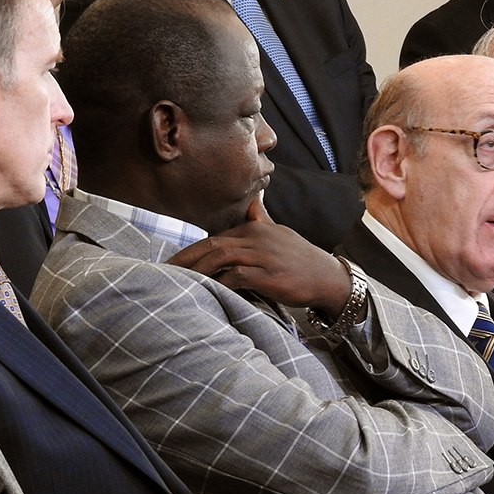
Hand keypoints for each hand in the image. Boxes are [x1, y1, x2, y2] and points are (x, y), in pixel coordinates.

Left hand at [167, 196, 351, 312]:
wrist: (328, 278)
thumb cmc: (302, 260)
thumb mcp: (281, 234)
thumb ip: (263, 219)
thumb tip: (254, 201)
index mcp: (256, 228)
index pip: (215, 237)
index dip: (191, 251)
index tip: (174, 264)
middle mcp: (257, 237)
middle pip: (212, 245)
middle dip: (185, 258)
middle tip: (165, 271)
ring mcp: (263, 255)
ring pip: (220, 258)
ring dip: (197, 271)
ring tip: (180, 283)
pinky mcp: (268, 274)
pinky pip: (236, 276)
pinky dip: (219, 283)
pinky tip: (207, 292)